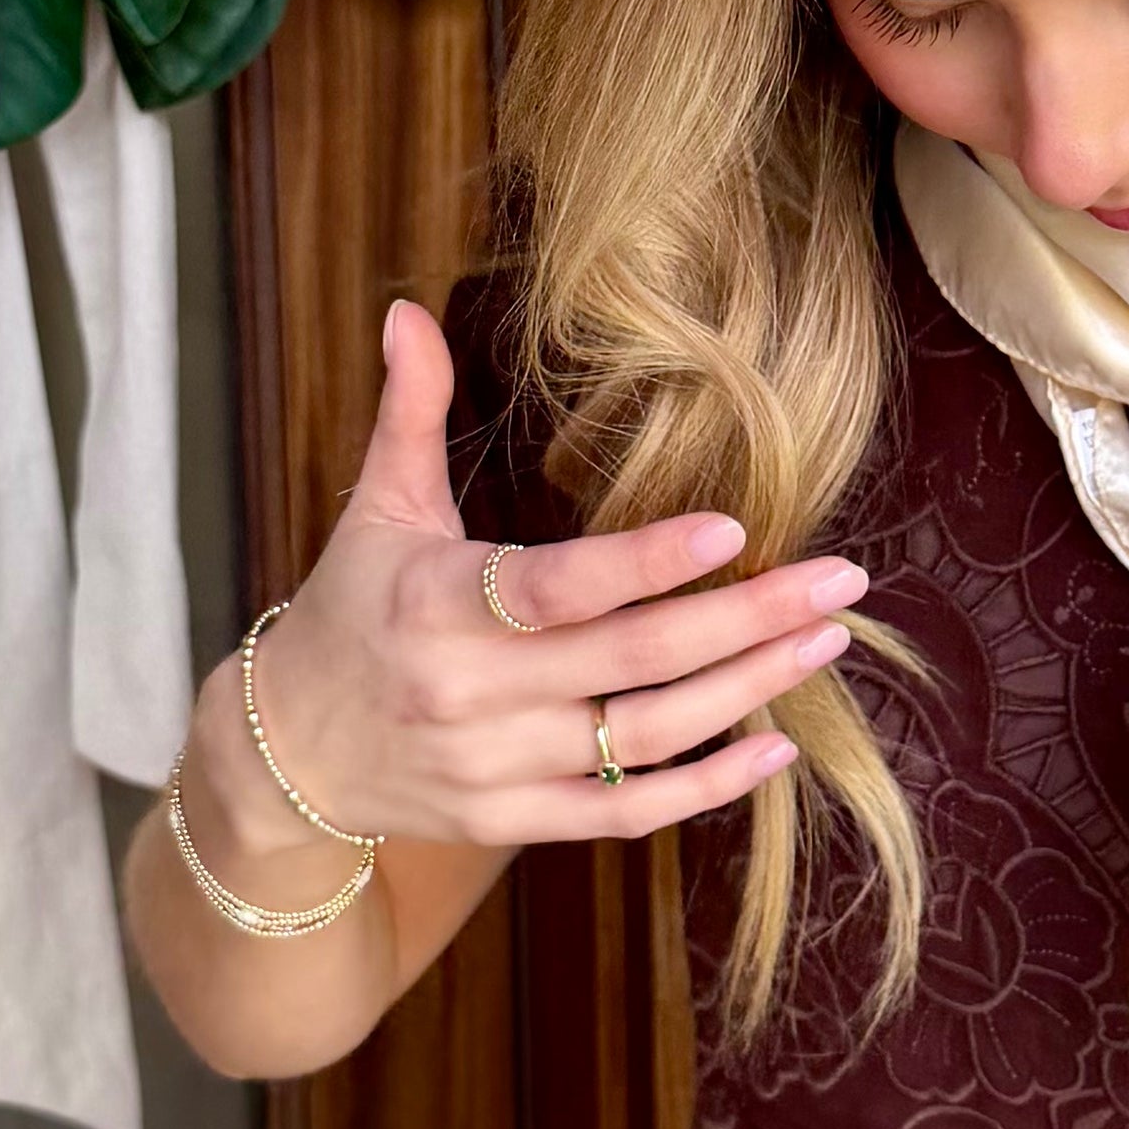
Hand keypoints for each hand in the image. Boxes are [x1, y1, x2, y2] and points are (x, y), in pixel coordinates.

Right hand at [211, 298, 859, 856]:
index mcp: (439, 603)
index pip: (556, 587)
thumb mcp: (377, 509)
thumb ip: (410, 410)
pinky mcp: (516, 820)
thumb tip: (408, 309)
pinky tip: (776, 747)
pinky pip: (627, 814)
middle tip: (840, 579)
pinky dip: (708, 788)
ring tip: (826, 641)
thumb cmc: (352, 609)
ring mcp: (497, 766)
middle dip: (748, 619)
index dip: (645, 563)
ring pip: (646, 738)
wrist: (288, 754)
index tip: (733, 528)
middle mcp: (471, 692)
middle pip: (632, 660)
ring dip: (749, 691)